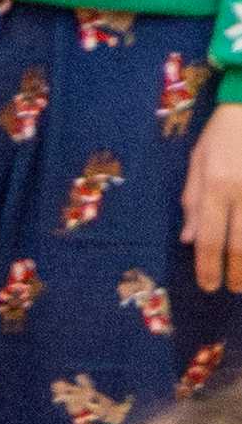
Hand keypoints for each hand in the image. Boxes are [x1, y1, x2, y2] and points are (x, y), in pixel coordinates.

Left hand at [186, 99, 241, 293]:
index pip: (209, 234)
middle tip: (231, 288)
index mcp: (217, 184)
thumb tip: (187, 238)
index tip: (208, 285)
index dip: (208, 264)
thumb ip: (192, 200)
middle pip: (241, 244)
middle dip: (235, 272)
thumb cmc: (222, 135)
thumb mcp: (197, 161)